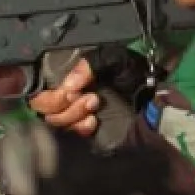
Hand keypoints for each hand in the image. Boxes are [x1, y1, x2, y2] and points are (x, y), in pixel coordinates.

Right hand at [27, 45, 152, 135]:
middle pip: (43, 109)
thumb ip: (87, 66)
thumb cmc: (133, 74)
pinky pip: (70, 136)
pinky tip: (94, 122)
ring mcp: (73, 116)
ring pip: (55, 123)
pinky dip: (79, 129)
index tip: (70, 91)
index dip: (50, 94)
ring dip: (72, 115)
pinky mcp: (84, 134)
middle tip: (89, 98)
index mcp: (68, 77)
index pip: (40, 90)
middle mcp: (66, 97)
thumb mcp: (112, 58)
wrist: (154, 99)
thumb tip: (68, 86)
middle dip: (62, 105)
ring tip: (95, 106)